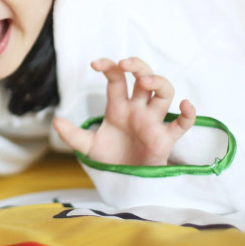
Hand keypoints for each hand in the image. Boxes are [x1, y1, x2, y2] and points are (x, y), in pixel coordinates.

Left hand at [53, 57, 194, 165]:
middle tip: (125, 64)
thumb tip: (56, 122)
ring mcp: (153, 121)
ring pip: (164, 92)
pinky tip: (186, 105)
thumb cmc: (111, 159)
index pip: (116, 79)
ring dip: (158, 82)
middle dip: (137, 66)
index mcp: (118, 106)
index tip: (95, 64)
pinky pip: (182, 123)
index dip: (108, 67)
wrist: (125, 181)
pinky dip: (188, 114)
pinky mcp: (165, 138)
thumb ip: (74, 135)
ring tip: (145, 82)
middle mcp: (138, 109)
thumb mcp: (88, 147)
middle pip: (144, 77)